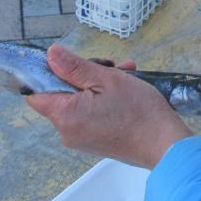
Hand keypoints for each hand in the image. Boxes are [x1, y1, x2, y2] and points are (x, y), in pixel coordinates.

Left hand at [26, 46, 193, 168]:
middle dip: (84, 74)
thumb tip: (50, 55)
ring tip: (125, 73)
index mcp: (65, 116)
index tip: (67, 61)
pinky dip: (104, 98)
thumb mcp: (106, 79)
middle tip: (111, 65)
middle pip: (61, 94)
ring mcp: (81, 138)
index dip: (45, 73)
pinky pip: (90, 113)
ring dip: (99, 83)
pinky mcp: (96, 141)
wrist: (165, 145)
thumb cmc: (138, 111)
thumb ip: (74, 67)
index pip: (35, 93)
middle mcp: (67, 131)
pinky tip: (127, 86)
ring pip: (79, 101)